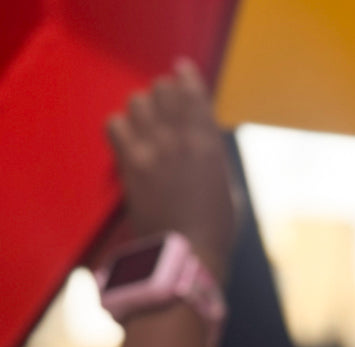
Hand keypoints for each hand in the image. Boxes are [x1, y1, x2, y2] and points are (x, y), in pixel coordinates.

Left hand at [106, 60, 241, 283]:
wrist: (186, 255)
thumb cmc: (216, 230)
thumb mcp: (230, 189)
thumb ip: (214, 158)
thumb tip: (203, 141)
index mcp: (208, 144)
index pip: (192, 91)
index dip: (186, 76)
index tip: (183, 72)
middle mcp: (177, 140)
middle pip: (162, 90)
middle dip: (167, 93)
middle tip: (169, 104)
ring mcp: (149, 150)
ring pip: (138, 101)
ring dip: (145, 106)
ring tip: (150, 121)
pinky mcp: (129, 164)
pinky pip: (115, 124)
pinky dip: (123, 125)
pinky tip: (132, 139)